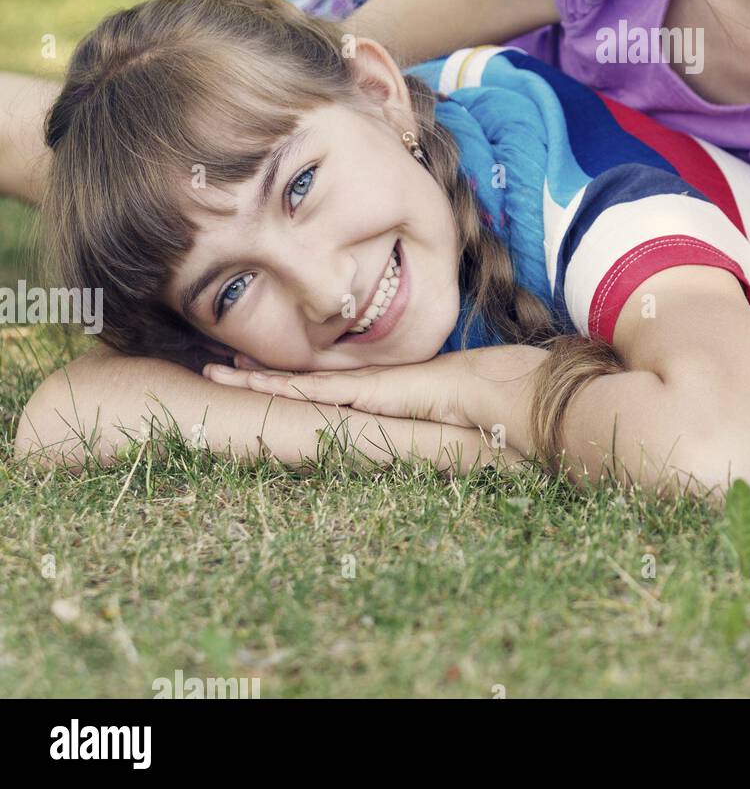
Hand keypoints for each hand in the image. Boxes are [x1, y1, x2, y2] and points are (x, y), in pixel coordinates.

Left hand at [202, 356, 474, 429]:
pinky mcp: (357, 390)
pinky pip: (310, 391)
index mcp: (356, 395)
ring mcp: (350, 385)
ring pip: (289, 381)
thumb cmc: (444, 413)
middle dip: (251, 373)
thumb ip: (388, 436)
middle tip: (216, 367)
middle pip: (290, 379)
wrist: (466, 395)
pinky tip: (252, 383)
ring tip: (213, 373)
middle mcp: (347, 386)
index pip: (307, 387)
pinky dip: (279, 387)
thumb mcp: (406, 429)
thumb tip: (381, 452)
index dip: (276, 380)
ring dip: (250, 379)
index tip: (247, 373)